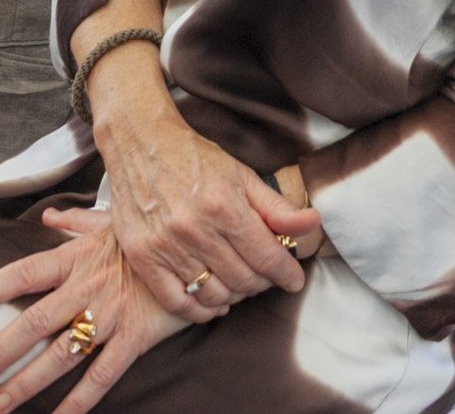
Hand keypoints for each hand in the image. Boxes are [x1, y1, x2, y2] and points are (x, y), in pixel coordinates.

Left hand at [0, 223, 190, 413]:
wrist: (204, 245)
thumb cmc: (153, 233)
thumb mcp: (114, 221)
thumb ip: (76, 221)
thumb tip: (48, 216)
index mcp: (76, 257)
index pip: (22, 274)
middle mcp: (87, 288)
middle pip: (33, 323)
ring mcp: (111, 314)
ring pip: (61, 354)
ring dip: (27, 382)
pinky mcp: (136, 336)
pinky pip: (103, 373)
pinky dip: (80, 399)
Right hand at [97, 102, 316, 322]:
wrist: (142, 144)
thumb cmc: (196, 159)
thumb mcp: (242, 175)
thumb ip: (277, 207)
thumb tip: (313, 224)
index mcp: (224, 205)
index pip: (266, 257)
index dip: (287, 274)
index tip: (294, 281)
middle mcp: (194, 229)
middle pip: (243, 280)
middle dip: (262, 283)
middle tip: (264, 276)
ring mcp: (165, 246)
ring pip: (213, 295)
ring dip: (234, 297)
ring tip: (239, 285)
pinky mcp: (143, 257)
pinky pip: (177, 302)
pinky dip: (200, 311)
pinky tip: (212, 302)